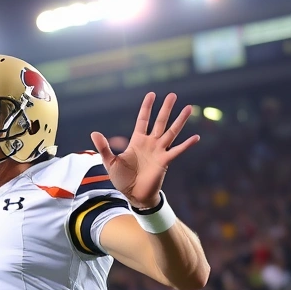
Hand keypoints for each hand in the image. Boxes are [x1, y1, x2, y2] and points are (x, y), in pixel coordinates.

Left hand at [91, 92, 199, 208]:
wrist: (133, 194)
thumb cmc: (122, 179)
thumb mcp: (110, 162)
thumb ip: (104, 147)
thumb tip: (94, 133)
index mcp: (137, 141)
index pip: (143, 120)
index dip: (146, 108)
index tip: (151, 94)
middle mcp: (150, 143)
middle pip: (160, 122)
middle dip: (166, 109)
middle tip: (173, 95)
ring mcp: (159, 151)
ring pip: (171, 132)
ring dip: (180, 120)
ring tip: (188, 107)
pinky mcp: (165, 161)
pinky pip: (177, 151)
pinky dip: (187, 144)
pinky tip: (196, 137)